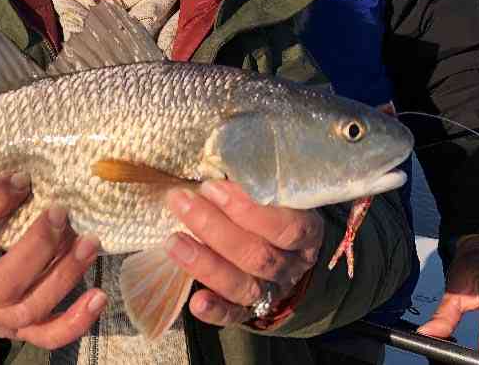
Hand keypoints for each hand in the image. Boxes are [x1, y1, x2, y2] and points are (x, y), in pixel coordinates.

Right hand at [0, 173, 105, 348]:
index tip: (21, 178)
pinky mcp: (19, 332)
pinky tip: (98, 296)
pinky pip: (49, 334)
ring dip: (66, 273)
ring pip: (34, 304)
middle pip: (6, 279)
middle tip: (61, 212)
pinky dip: (77, 320)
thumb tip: (22, 172)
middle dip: (39, 245)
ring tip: (90, 242)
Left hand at [164, 179, 323, 325]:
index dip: (248, 209)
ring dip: (205, 263)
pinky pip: (235, 316)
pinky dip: (215, 310)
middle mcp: (291, 265)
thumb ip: (252, 183)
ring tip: (173, 241)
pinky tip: (196, 302)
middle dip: (214, 227)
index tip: (211, 186)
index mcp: (305, 232)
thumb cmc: (270, 208)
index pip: (286, 227)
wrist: (284, 251)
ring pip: (243, 284)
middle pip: (257, 255)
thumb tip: (213, 163)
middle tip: (182, 201)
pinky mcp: (249, 311)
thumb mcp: (274, 192)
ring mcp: (272, 291)